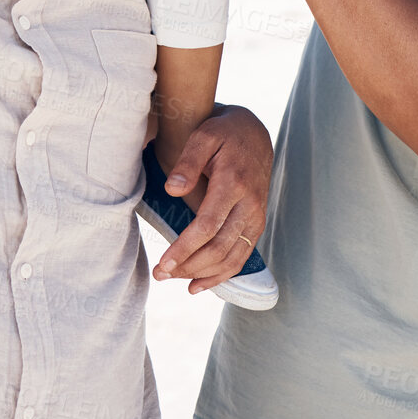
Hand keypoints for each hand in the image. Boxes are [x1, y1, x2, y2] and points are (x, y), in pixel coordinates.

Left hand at [152, 105, 273, 293]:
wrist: (254, 133)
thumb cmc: (223, 133)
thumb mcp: (203, 136)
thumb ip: (187, 161)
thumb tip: (172, 189)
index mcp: (234, 183)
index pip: (208, 226)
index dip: (185, 248)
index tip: (163, 262)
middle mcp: (250, 205)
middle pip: (219, 247)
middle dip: (188, 266)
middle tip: (160, 274)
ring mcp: (257, 217)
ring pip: (231, 257)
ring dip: (202, 274)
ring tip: (173, 279)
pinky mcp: (257, 224)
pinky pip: (241, 256)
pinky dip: (221, 275)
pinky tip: (198, 285)